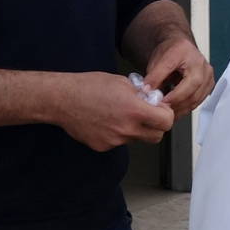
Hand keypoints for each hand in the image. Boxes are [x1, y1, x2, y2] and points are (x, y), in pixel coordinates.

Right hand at [51, 71, 174, 151]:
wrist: (62, 100)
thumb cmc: (90, 86)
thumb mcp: (123, 83)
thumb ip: (142, 95)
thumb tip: (153, 100)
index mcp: (134, 110)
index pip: (166, 122)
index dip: (166, 115)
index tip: (161, 109)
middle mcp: (126, 129)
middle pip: (157, 136)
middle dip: (157, 126)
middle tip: (149, 115)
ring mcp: (114, 140)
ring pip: (138, 139)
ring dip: (138, 130)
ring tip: (123, 115)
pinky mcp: (103, 146)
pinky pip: (120, 142)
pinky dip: (119, 134)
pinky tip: (108, 121)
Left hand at [143, 36, 214, 118]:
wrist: (180, 48)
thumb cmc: (170, 52)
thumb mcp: (157, 61)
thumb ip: (153, 76)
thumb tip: (147, 91)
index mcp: (187, 53)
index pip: (180, 77)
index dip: (172, 94)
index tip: (160, 103)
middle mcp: (201, 63)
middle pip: (192, 90)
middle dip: (176, 103)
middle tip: (162, 111)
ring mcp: (208, 74)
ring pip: (196, 98)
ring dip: (181, 108)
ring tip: (167, 112)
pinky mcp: (209, 84)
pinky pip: (199, 100)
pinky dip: (187, 107)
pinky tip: (176, 109)